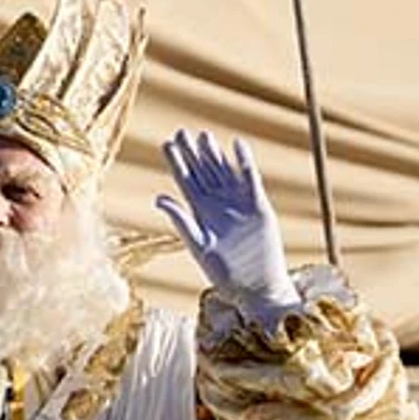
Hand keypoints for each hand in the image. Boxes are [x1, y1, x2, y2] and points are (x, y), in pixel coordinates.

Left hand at [156, 130, 299, 325]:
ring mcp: (238, 205)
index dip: (177, 163)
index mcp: (199, 215)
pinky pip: (251, 180)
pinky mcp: (259, 207)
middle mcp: (217, 206)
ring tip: (203, 135)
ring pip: (224, 172)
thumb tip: (158, 198)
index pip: (185, 182)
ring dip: (214, 154)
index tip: (167, 143)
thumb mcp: (198, 246)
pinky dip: (245, 163)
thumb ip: (181, 221)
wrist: (256, 287)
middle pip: (203, 172)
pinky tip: (237, 145)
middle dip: (192, 153)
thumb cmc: (225, 274)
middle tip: (181, 131)